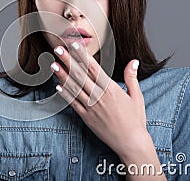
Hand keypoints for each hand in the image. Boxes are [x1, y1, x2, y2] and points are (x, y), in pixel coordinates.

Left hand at [50, 42, 148, 159]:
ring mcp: (91, 107)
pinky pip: (73, 104)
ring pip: (74, 88)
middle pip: (80, 75)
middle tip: (58, 50)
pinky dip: (65, 94)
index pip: (94, 68)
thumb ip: (131, 77)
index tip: (74, 45)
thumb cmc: (135, 120)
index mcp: (111, 89)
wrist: (131, 143)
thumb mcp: (136, 96)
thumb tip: (134, 60)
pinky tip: (57, 86)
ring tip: (53, 64)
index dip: (83, 55)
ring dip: (63, 75)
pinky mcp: (86, 118)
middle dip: (68, 61)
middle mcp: (99, 96)